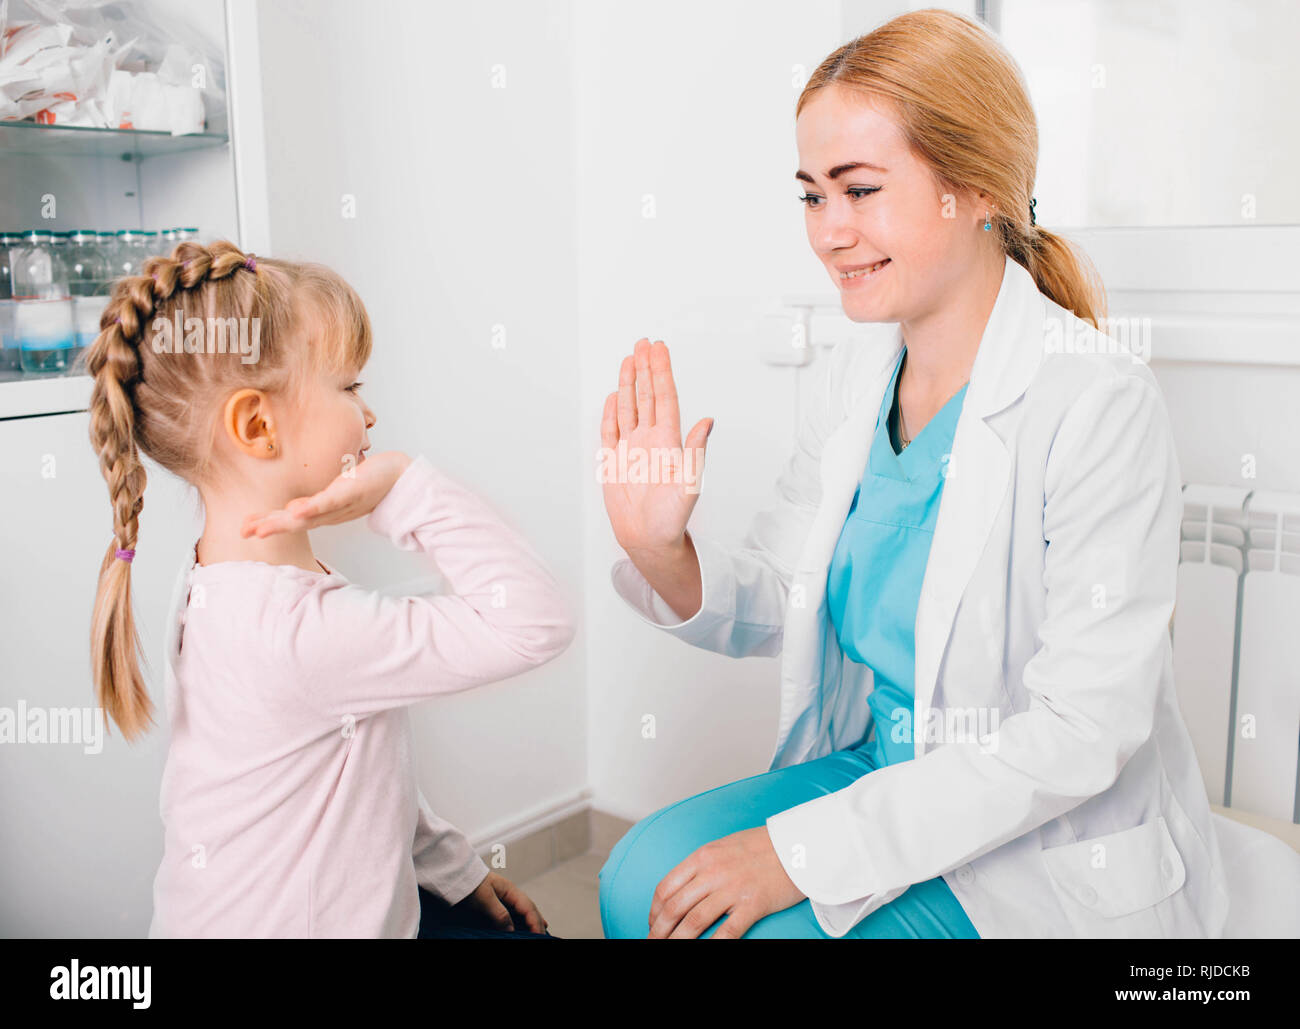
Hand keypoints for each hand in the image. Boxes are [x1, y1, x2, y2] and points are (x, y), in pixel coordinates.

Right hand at [240, 451, 412, 537]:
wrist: (399, 478)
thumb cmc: (367, 484)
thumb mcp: (335, 495)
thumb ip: (314, 504)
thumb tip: (290, 509)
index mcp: (322, 513)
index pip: (290, 519)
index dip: (266, 523)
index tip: (244, 528)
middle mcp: (328, 513)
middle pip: (294, 522)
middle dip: (268, 527)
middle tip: (245, 532)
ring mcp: (339, 505)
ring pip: (307, 516)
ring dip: (284, 522)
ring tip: (262, 527)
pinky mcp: (350, 493)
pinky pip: (329, 501)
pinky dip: (313, 507)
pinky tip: (296, 510)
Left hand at [460, 871, 547, 933]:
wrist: (456, 876)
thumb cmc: (470, 885)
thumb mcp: (485, 899)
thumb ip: (499, 914)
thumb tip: (512, 929)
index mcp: (510, 890)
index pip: (528, 907)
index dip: (534, 921)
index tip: (538, 934)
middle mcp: (510, 894)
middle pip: (529, 909)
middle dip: (537, 922)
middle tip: (543, 936)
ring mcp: (504, 898)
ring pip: (522, 911)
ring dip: (532, 920)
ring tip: (540, 930)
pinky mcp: (496, 903)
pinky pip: (513, 913)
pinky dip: (521, 919)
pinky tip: (523, 924)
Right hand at [600, 338, 713, 554]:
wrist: (649, 540)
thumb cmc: (672, 518)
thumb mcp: (690, 484)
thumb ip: (696, 451)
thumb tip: (708, 422)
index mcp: (668, 442)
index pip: (665, 398)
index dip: (661, 372)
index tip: (659, 350)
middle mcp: (651, 440)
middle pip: (647, 396)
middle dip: (645, 369)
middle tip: (644, 344)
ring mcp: (632, 449)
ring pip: (630, 408)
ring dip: (629, 384)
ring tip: (629, 360)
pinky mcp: (615, 462)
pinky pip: (611, 431)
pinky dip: (611, 412)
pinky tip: (615, 395)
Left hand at [647, 826, 805, 938]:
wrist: (798, 844)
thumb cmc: (762, 845)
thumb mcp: (724, 846)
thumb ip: (703, 864)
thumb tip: (684, 886)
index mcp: (703, 856)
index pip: (667, 887)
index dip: (654, 911)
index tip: (653, 922)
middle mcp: (713, 872)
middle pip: (675, 907)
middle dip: (659, 930)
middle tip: (653, 941)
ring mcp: (732, 889)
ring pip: (694, 922)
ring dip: (677, 941)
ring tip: (669, 949)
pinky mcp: (753, 904)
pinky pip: (727, 931)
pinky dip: (712, 945)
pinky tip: (704, 951)